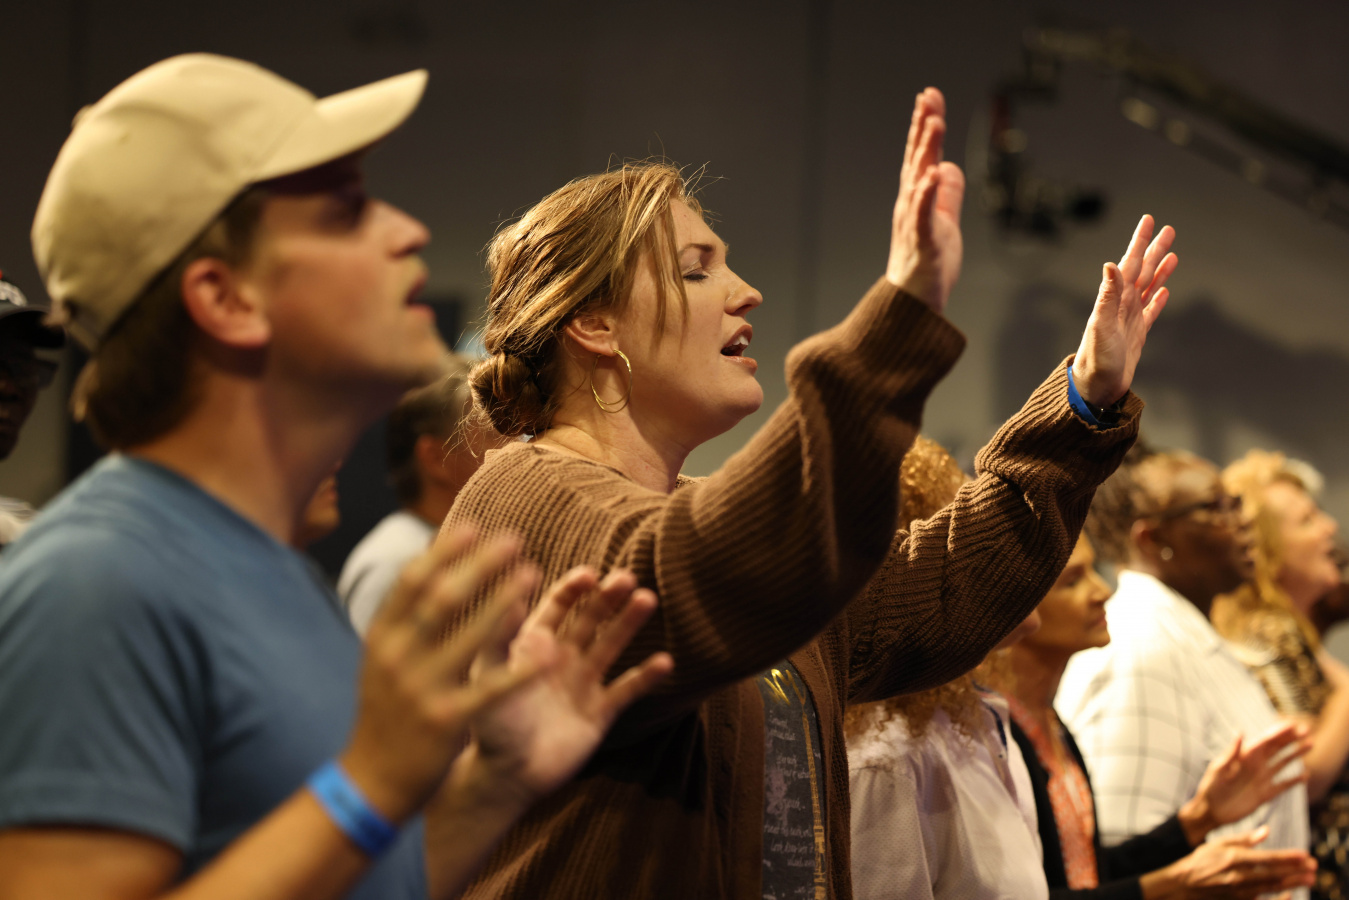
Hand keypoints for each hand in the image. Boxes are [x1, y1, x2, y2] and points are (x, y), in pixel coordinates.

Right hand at [341, 525, 546, 823]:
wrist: (374, 778)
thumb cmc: (388, 710)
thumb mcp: (383, 658)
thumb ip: (405, 616)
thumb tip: (431, 558)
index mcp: (382, 637)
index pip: (412, 581)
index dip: (444, 550)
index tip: (474, 524)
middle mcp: (398, 658)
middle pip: (442, 598)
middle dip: (479, 564)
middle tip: (514, 538)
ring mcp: (422, 689)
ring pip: (469, 636)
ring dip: (504, 600)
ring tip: (533, 572)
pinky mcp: (448, 721)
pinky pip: (492, 689)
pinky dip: (522, 668)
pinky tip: (549, 649)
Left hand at [460, 566, 673, 804]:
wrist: (508, 777)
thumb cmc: (490, 725)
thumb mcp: (489, 675)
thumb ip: (500, 635)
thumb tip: (509, 592)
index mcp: (533, 644)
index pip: (558, 605)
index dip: (574, 588)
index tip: (589, 575)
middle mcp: (561, 658)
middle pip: (590, 619)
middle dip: (608, 598)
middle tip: (627, 578)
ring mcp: (583, 684)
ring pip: (611, 645)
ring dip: (629, 623)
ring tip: (647, 599)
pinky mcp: (600, 713)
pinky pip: (627, 690)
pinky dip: (646, 677)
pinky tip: (666, 662)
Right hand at [886, 87, 965, 312]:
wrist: (910, 308)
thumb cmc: (927, 268)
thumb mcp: (944, 223)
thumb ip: (947, 195)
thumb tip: (950, 167)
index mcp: (916, 200)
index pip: (921, 156)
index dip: (925, 126)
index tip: (929, 96)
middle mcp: (910, 206)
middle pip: (917, 160)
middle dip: (923, 128)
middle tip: (928, 97)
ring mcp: (913, 223)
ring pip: (919, 180)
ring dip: (926, 151)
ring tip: (935, 124)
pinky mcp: (921, 243)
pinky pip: (923, 216)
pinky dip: (928, 195)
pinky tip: (934, 174)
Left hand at [1071, 214, 1177, 405]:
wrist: (1096, 388)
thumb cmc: (1096, 360)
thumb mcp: (1101, 326)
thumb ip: (1107, 295)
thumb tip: (1109, 264)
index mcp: (1114, 299)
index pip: (1130, 263)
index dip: (1139, 241)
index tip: (1149, 221)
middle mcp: (1121, 306)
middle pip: (1143, 270)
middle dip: (1155, 250)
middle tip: (1169, 229)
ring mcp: (1129, 319)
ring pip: (1149, 287)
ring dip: (1160, 270)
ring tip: (1173, 254)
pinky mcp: (1136, 335)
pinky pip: (1150, 312)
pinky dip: (1158, 299)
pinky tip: (1164, 291)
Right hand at [1148, 827, 1315, 899]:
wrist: (1183, 885)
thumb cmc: (1201, 861)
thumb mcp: (1218, 844)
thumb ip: (1243, 838)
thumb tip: (1266, 830)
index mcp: (1233, 858)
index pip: (1267, 858)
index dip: (1287, 857)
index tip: (1304, 855)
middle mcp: (1238, 876)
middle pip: (1273, 874)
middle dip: (1295, 871)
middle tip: (1314, 867)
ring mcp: (1238, 892)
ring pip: (1271, 888)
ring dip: (1292, 884)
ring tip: (1308, 880)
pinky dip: (1278, 897)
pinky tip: (1289, 894)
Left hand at [1179, 721, 1311, 843]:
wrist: (1210, 810)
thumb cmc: (1210, 786)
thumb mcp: (1219, 768)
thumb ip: (1232, 752)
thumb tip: (1241, 732)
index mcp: (1244, 757)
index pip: (1265, 741)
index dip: (1278, 732)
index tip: (1292, 724)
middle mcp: (1255, 765)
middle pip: (1276, 748)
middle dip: (1291, 738)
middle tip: (1307, 729)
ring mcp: (1261, 779)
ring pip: (1283, 763)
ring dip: (1296, 754)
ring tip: (1310, 744)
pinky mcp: (1265, 794)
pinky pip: (1282, 785)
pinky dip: (1294, 780)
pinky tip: (1304, 775)